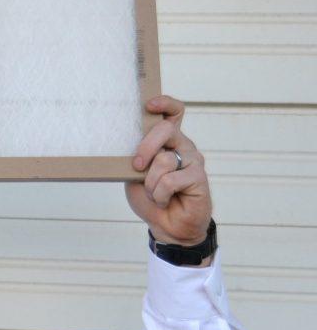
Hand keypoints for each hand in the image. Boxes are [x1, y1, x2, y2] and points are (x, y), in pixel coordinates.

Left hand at [125, 96, 211, 245]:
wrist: (167, 226)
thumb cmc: (151, 198)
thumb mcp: (136, 175)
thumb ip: (136, 158)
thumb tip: (130, 150)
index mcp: (168, 141)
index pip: (173, 112)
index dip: (164, 103)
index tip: (149, 105)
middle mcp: (183, 146)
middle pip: (166, 129)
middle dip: (146, 146)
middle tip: (136, 165)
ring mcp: (193, 160)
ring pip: (164, 159)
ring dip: (150, 183)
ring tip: (155, 193)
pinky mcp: (199, 177)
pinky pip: (170, 180)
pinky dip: (160, 194)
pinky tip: (165, 200)